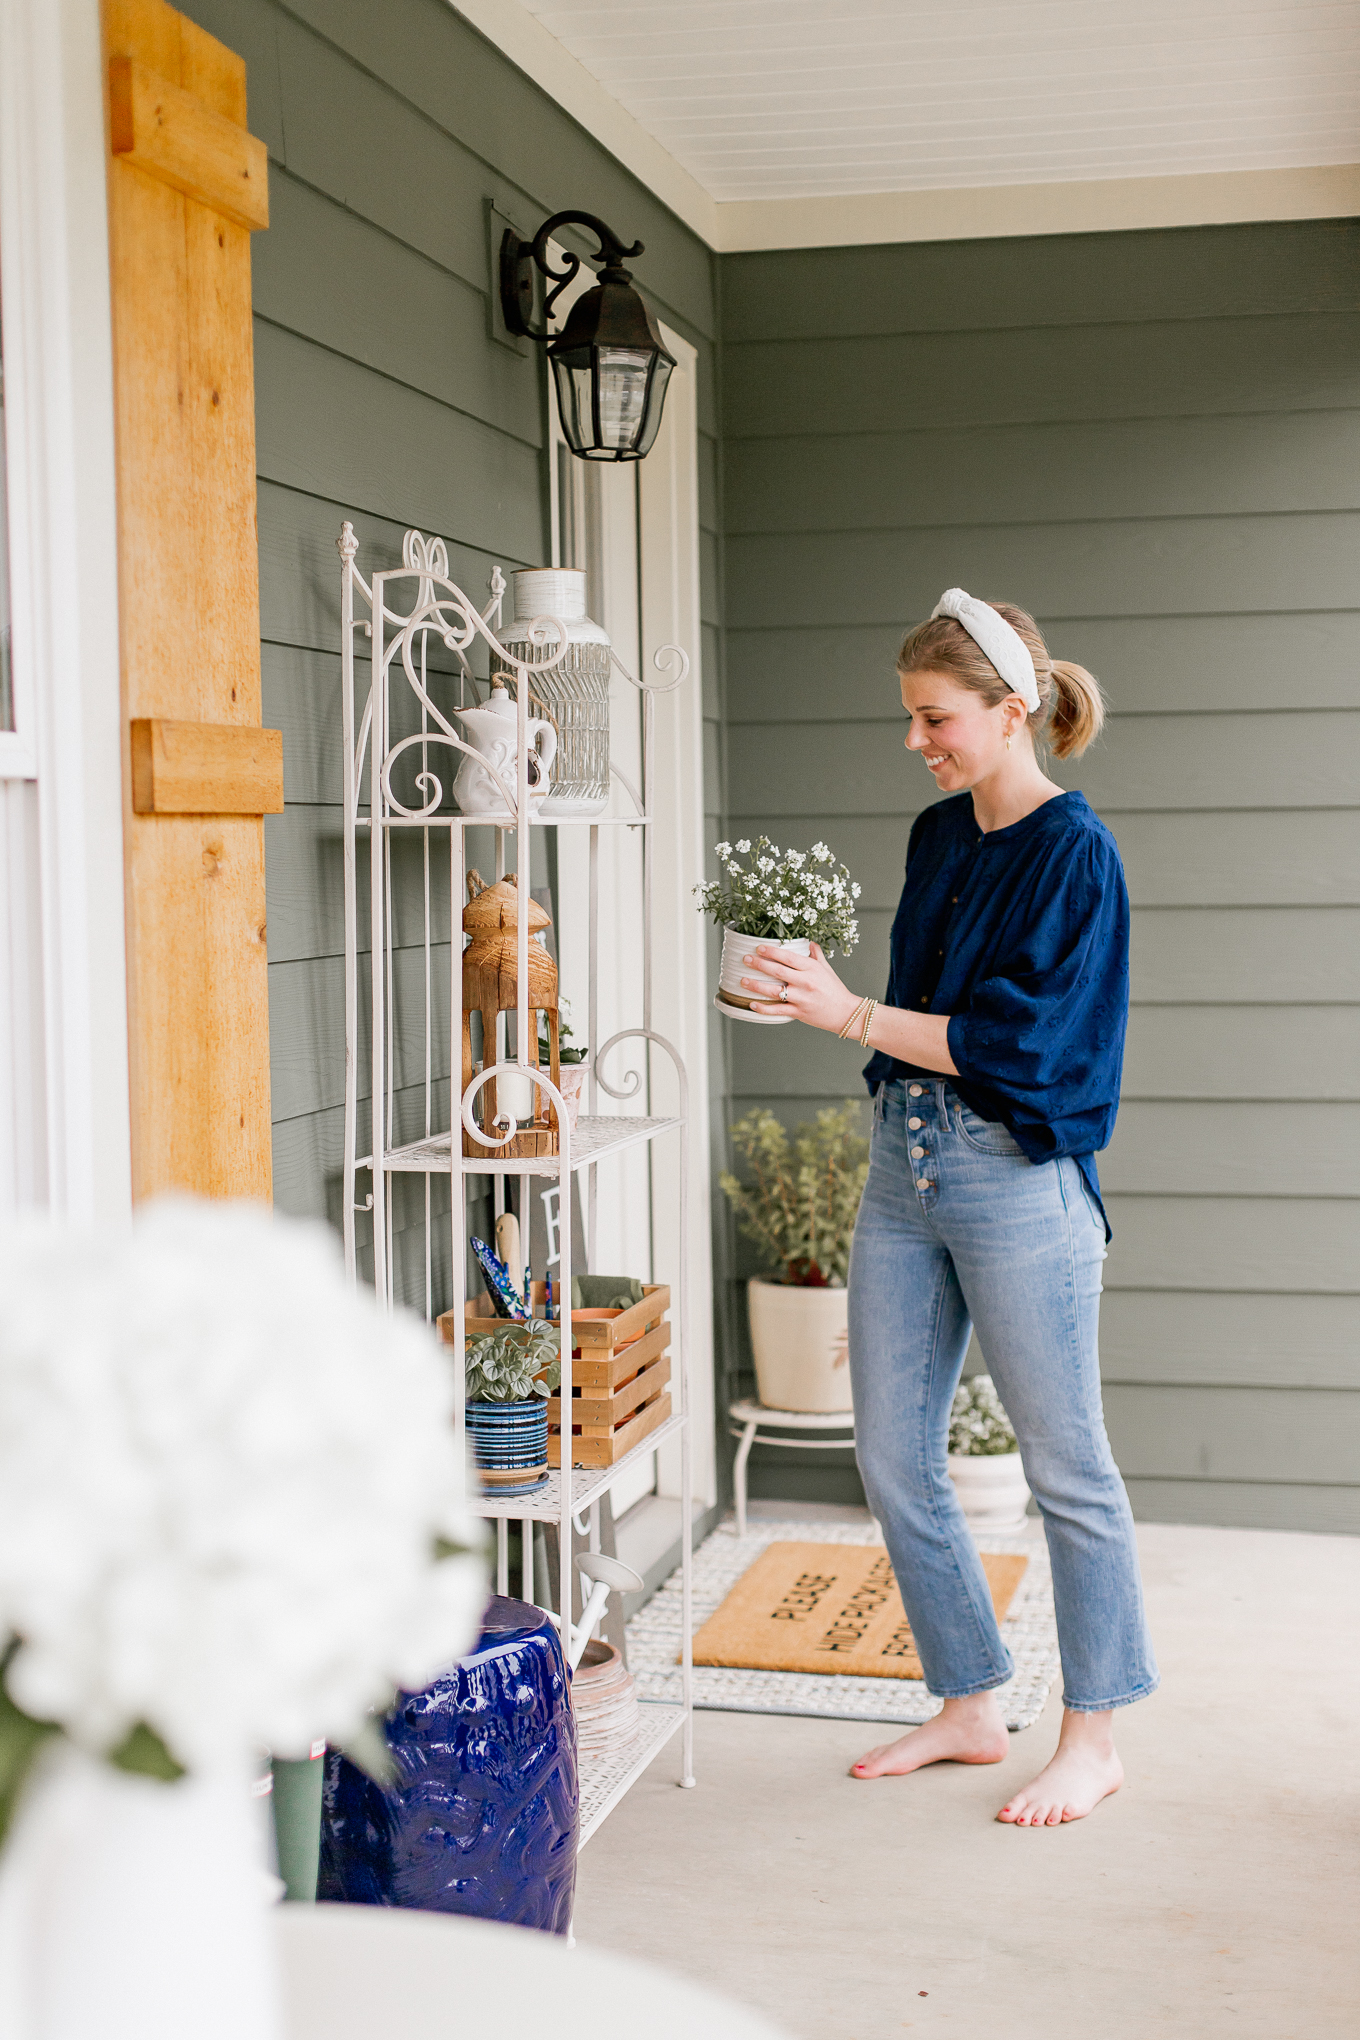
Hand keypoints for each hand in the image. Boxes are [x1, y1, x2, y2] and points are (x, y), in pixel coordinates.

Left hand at [741, 943, 860, 1032]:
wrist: (845, 1013)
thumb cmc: (835, 989)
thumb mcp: (826, 969)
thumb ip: (816, 955)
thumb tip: (808, 942)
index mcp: (811, 968)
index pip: (788, 957)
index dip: (772, 952)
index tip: (758, 948)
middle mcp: (805, 982)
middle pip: (777, 971)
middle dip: (759, 964)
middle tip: (745, 959)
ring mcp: (801, 998)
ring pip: (774, 991)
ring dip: (755, 985)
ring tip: (742, 980)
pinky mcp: (798, 1012)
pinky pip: (777, 1010)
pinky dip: (763, 1008)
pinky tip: (752, 1004)